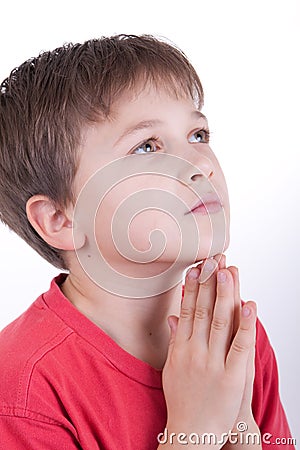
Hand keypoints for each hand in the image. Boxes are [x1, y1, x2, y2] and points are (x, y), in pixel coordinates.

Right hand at [159, 256, 256, 448]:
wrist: (192, 433)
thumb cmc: (182, 400)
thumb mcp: (172, 368)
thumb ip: (175, 340)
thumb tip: (174, 317)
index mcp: (181, 349)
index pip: (188, 311)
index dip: (193, 288)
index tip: (197, 267)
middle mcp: (195, 352)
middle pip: (203, 311)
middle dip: (209, 283)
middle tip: (213, 259)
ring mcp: (213, 363)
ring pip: (221, 322)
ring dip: (225, 295)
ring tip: (228, 272)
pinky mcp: (232, 377)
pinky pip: (240, 346)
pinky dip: (246, 325)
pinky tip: (250, 305)